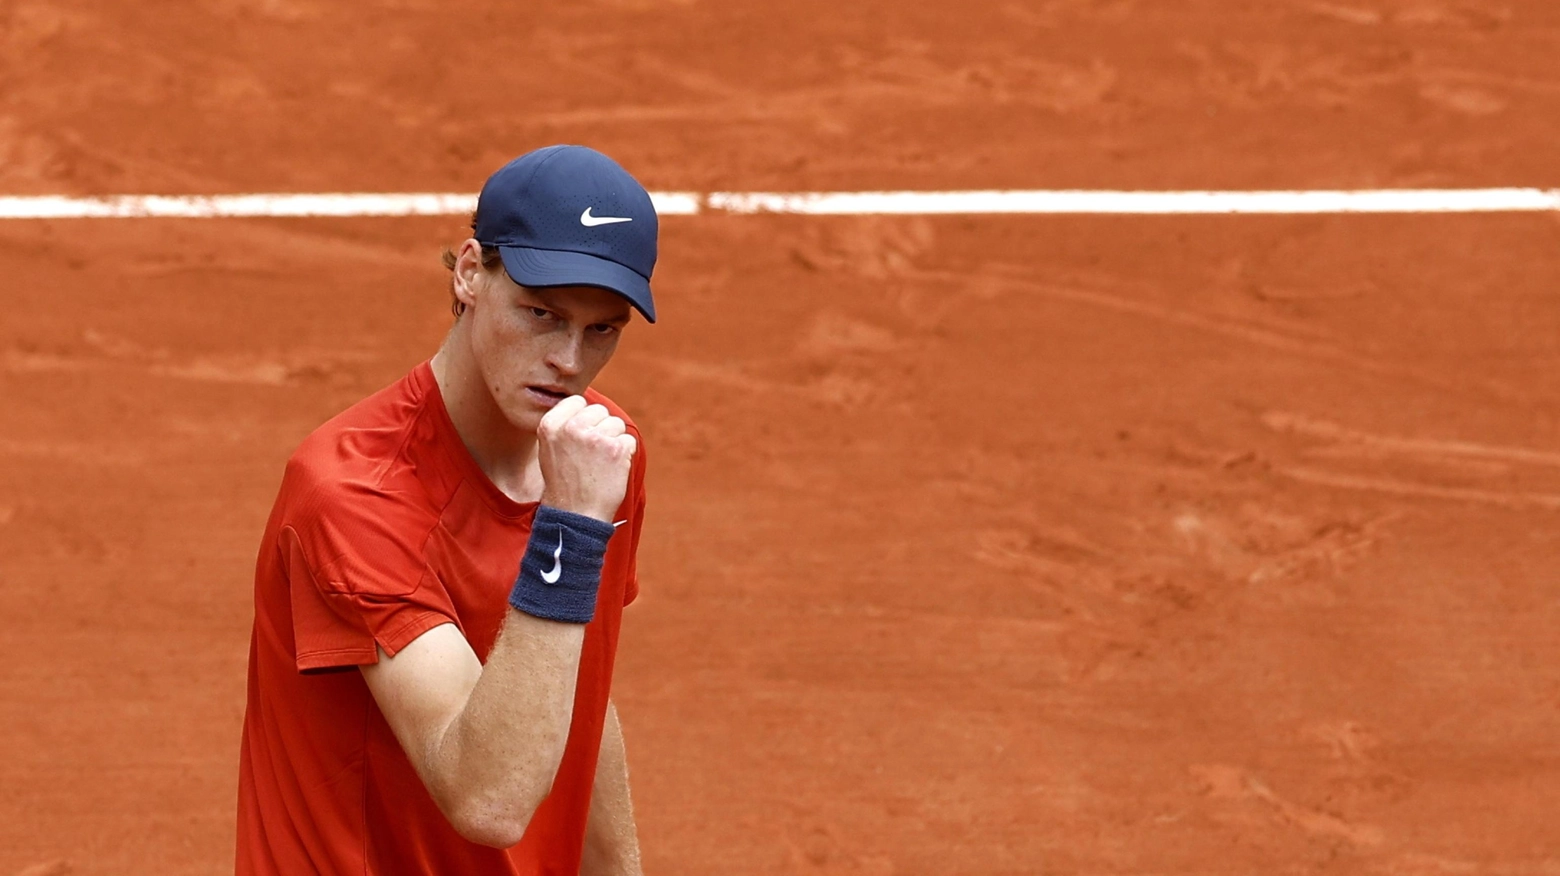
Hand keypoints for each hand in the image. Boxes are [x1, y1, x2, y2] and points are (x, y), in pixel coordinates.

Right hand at [536, 396, 636, 522]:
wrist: (576, 514)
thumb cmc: (564, 482)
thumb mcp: (550, 448)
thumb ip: (563, 424)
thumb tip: (585, 405)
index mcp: (551, 425)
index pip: (577, 401)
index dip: (584, 418)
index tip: (580, 437)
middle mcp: (572, 427)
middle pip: (600, 411)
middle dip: (600, 428)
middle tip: (591, 454)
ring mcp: (595, 438)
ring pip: (617, 424)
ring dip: (614, 441)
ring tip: (600, 463)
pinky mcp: (616, 449)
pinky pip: (629, 441)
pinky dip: (625, 454)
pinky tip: (610, 469)